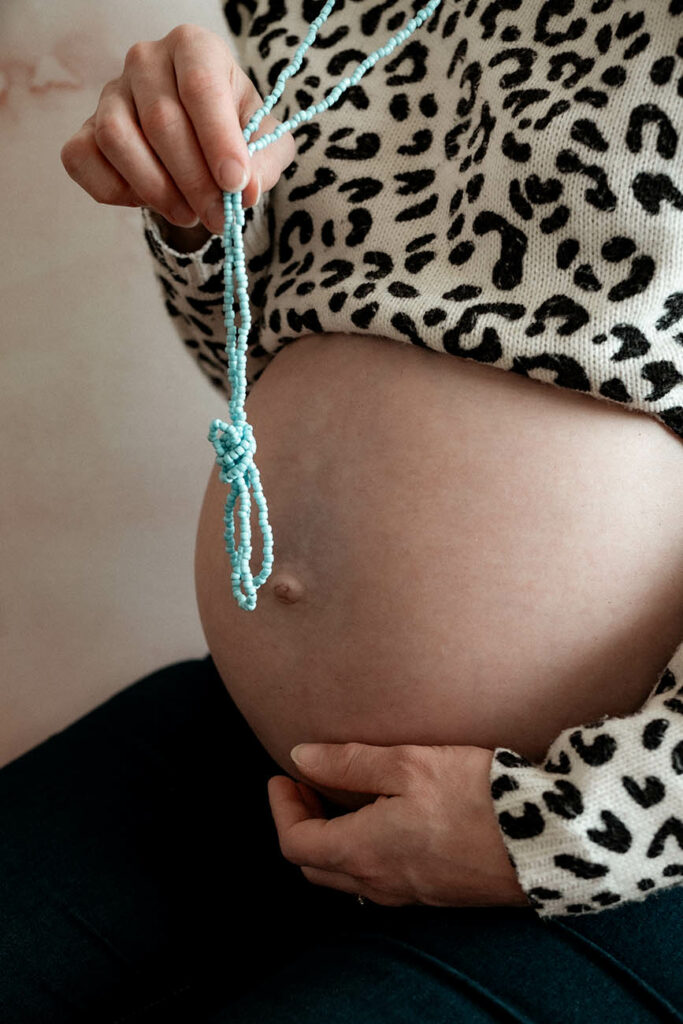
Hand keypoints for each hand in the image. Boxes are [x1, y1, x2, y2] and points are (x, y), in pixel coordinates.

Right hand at [60, 23, 295, 233]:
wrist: (199, 142)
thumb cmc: (234, 133)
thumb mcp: (264, 142)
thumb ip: (263, 162)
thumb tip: (246, 190)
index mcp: (194, 48)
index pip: (200, 87)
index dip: (219, 140)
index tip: (236, 184)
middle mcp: (146, 60)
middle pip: (161, 121)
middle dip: (194, 181)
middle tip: (218, 217)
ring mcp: (109, 93)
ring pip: (117, 139)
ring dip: (156, 189)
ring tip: (188, 213)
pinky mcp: (86, 129)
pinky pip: (84, 159)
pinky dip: (118, 191)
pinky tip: (149, 201)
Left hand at [268, 742, 530, 908]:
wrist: (546, 841)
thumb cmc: (475, 795)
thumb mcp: (407, 763)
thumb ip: (348, 763)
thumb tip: (300, 758)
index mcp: (364, 852)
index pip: (295, 843)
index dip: (281, 808)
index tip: (282, 775)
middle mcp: (380, 883)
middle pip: (315, 866)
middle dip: (301, 824)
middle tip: (306, 784)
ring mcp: (409, 893)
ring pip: (346, 876)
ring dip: (330, 839)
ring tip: (341, 796)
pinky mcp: (435, 891)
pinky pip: (379, 880)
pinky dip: (361, 850)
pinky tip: (381, 818)